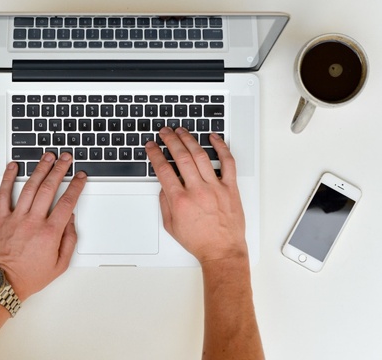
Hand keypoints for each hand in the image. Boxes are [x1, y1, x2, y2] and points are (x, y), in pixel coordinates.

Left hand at [0, 152, 86, 301]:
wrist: (4, 283)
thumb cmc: (30, 276)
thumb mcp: (60, 264)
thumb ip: (69, 240)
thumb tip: (70, 219)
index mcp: (49, 232)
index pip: (67, 202)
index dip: (76, 186)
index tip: (80, 177)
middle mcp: (33, 222)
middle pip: (49, 188)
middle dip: (60, 170)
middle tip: (66, 159)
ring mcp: (16, 218)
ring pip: (29, 187)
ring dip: (40, 169)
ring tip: (47, 157)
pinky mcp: (2, 219)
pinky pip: (3, 194)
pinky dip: (7, 178)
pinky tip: (13, 167)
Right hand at [145, 128, 246, 263]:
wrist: (222, 251)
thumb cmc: (199, 241)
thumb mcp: (171, 226)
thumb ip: (165, 203)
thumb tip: (164, 185)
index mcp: (180, 200)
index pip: (163, 169)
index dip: (155, 154)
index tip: (151, 146)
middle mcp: (197, 191)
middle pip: (181, 157)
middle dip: (170, 140)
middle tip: (164, 132)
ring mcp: (215, 187)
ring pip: (200, 155)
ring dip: (189, 140)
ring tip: (181, 131)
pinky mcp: (230, 188)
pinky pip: (228, 162)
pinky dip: (221, 147)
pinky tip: (213, 138)